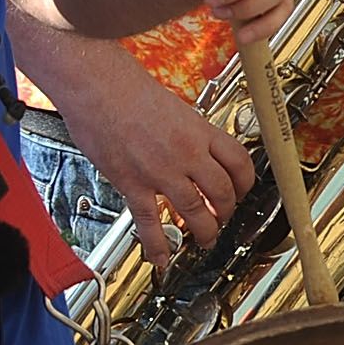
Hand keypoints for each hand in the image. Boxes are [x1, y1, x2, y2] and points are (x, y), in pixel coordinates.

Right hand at [51, 60, 256, 268]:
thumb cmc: (128, 89)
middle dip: (227, 210)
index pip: (239, 162)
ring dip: (205, 230)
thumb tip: (195, 150)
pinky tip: (161, 257)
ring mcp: (161, 172)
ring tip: (206, 238)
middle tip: (225, 217)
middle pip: (222, 191)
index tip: (242, 191)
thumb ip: (187, 133)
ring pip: (195, 211)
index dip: (246, 182)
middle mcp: (187, 153)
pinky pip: (150, 222)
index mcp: (200, 130)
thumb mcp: (174, 107)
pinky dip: (158, 244)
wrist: (97, 87)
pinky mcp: (133, 184)